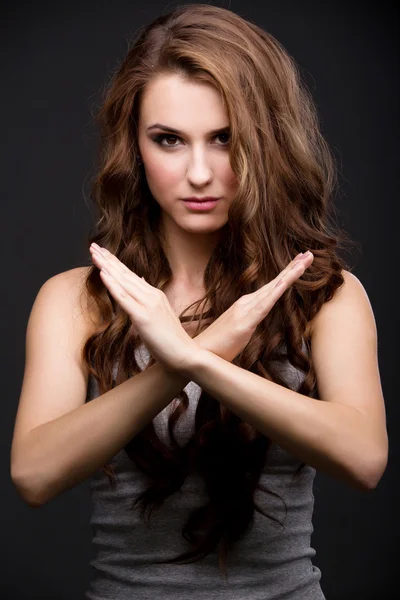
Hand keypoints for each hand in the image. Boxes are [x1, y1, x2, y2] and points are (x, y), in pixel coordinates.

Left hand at [89, 244, 198, 372]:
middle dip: (108, 259)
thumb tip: (141, 282)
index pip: (131, 275)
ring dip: (107, 266)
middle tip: (94, 246)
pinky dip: (112, 285)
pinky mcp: (143, 317)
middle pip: (125, 274)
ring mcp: (148, 305)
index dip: (115, 263)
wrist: (185, 354)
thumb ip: (149, 299)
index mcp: (155, 294)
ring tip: (94, 254)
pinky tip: (103, 274)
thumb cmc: (171, 340)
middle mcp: (151, 295)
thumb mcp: (159, 315)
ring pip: (123, 282)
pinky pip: (124, 298)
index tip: (103, 252)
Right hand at [193, 251, 313, 361]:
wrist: (199, 354)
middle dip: (293, 267)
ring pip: (273, 288)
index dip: (286, 274)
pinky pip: (265, 304)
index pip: (271, 287)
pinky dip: (277, 291)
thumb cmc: (218, 346)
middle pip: (275, 283)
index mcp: (246, 305)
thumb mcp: (238, 333)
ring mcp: (245, 310)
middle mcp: (246, 302)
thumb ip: (248, 324)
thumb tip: (256, 323)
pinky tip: (286, 282)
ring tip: (305, 260)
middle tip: (309, 254)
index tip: (300, 263)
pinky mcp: (245, 322)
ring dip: (290, 273)